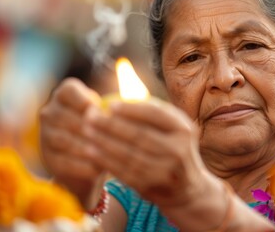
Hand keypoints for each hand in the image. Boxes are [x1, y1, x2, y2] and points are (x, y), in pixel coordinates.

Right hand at [39, 78, 104, 205]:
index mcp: (64, 95)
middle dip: (87, 126)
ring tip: (105, 152)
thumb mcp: (108, 114)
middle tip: (106, 134)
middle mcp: (50, 112)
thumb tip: (128, 106)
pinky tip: (98, 169)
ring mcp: (45, 136)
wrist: (89, 160)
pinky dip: (81, 166)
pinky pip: (63, 161)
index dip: (82, 100)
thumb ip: (114, 107)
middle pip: (64, 116)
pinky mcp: (49, 159)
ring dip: (84, 146)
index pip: (68, 91)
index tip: (98, 109)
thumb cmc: (105, 129)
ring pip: (63, 139)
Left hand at [83, 98, 208, 206]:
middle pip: (138, 134)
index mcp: (183, 129)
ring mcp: (165, 171)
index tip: (109, 104)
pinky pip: (123, 171)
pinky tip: (91, 151)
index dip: (130, 109)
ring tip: (86, 131)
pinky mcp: (151, 186)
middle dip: (110, 125)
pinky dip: (105, 160)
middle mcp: (178, 150)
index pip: (155, 114)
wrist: (188, 187)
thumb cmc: (173, 147)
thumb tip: (124, 87)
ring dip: (103, 142)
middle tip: (89, 116)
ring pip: (128, 154)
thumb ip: (153, 109)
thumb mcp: (173, 127)